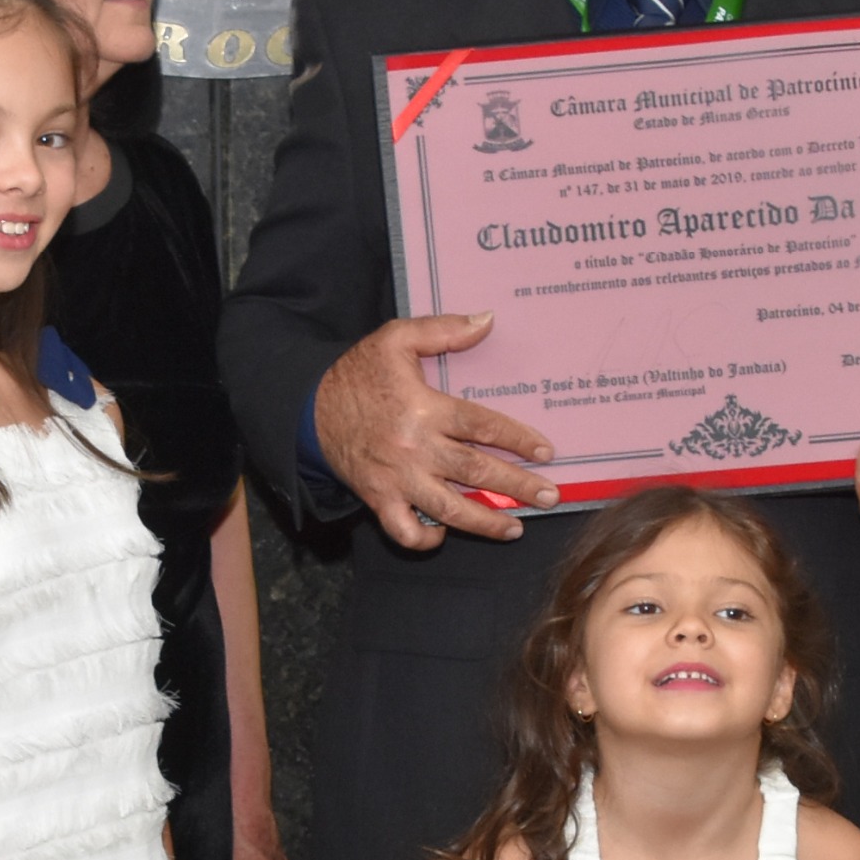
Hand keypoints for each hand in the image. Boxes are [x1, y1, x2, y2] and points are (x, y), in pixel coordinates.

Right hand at [313, 314, 557, 546]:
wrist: (309, 408)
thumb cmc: (357, 373)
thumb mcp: (396, 338)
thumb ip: (443, 329)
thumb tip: (487, 321)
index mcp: (423, 408)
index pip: (481, 426)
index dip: (517, 439)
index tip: (545, 451)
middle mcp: (414, 448)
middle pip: (475, 472)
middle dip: (517, 486)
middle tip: (550, 495)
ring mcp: (397, 478)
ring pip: (448, 509)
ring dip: (485, 522)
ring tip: (515, 527)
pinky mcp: (378, 499)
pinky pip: (404, 530)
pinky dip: (425, 538)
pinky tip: (445, 533)